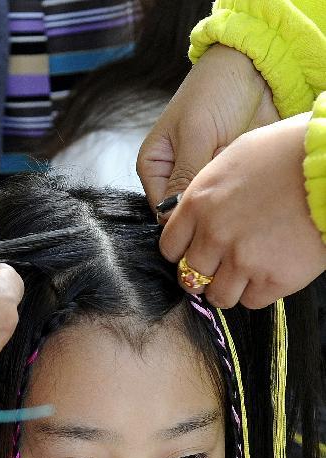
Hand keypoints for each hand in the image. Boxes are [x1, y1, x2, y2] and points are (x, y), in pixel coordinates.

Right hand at [137, 45, 278, 210]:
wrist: (255, 68)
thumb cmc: (216, 90)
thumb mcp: (196, 133)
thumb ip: (184, 176)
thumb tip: (171, 218)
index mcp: (154, 166)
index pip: (161, 208)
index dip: (181, 215)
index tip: (204, 206)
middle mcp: (174, 175)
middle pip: (185, 211)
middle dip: (204, 204)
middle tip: (223, 186)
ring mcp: (202, 176)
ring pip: (208, 206)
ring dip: (223, 196)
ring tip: (235, 170)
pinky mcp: (225, 174)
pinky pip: (229, 196)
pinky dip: (238, 189)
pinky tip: (246, 170)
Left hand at [159, 114, 325, 308]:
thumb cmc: (292, 151)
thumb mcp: (237, 156)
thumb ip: (210, 189)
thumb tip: (198, 211)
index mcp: (199, 203)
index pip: (169, 247)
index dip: (182, 252)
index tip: (196, 251)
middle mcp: (214, 235)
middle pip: (190, 276)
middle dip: (205, 273)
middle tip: (224, 265)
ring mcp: (242, 260)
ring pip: (218, 296)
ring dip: (230, 287)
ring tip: (249, 270)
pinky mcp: (272, 279)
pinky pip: (252, 301)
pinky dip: (260, 291)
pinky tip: (272, 270)